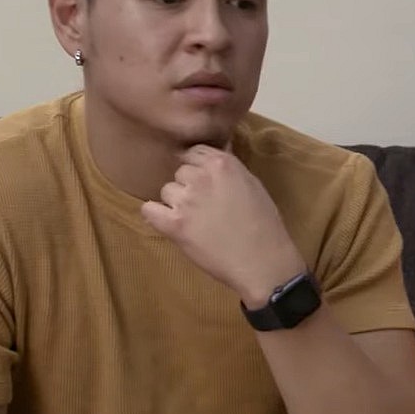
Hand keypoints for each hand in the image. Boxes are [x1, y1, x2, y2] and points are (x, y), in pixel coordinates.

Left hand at [140, 146, 306, 302]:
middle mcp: (201, 176)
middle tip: (205, 206)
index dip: (197, 168)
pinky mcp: (174, 224)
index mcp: (222, 163)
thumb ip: (229, 171)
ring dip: (177, 203)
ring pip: (167, 191)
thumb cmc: (265, 226)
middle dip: (190, 186)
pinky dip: (156, 215)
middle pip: (180, 173)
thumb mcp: (253, 185)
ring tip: (195, 220)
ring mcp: (186, 200)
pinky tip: (169, 223)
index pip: (194, 152)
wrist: (262, 261)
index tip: (204, 182)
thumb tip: (211, 163)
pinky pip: (149, 210)